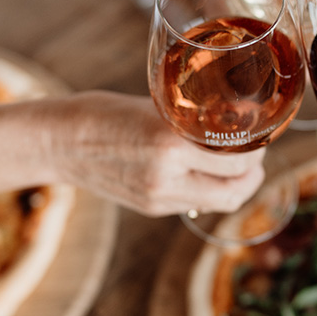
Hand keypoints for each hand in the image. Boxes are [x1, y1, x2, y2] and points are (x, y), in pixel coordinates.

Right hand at [45, 91, 264, 215]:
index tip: (257, 139)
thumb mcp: (156, 107)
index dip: (256, 152)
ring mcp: (158, 198)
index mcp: (170, 144)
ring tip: (236, 168)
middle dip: (252, 177)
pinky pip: (193, 204)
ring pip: (216, 204)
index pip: (237, 161)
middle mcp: (167, 177)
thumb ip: (191, 120)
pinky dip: (207, 190)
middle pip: (234, 193)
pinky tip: (205, 174)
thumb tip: (229, 120)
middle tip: (255, 159)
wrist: (59, 141)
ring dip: (233, 188)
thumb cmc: (105, 113)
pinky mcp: (150, 208)